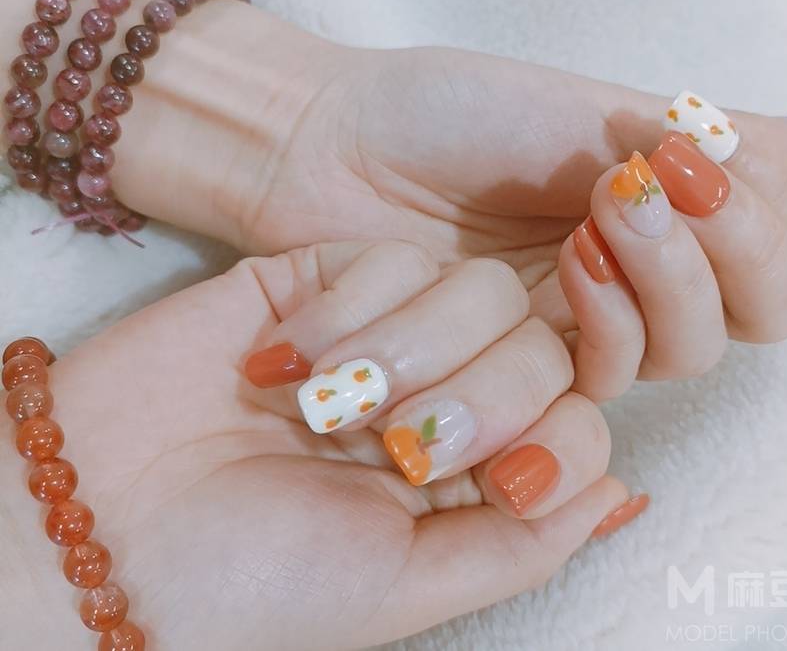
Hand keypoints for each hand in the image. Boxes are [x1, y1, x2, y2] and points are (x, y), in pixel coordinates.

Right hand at [2, 243, 631, 649]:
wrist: (101, 521)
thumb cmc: (248, 580)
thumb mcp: (406, 586)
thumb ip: (527, 541)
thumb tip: (625, 491)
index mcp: (468, 473)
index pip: (578, 414)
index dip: (553, 429)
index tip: (483, 474)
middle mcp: (439, 393)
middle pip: (540, 344)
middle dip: (478, 397)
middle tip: (395, 448)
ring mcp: (387, 331)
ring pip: (479, 290)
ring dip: (408, 355)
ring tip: (325, 411)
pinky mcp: (325, 280)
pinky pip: (393, 259)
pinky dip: (347, 316)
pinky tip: (280, 365)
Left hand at [112, 13, 786, 396]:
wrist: (339, 148)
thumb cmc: (452, 113)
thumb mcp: (588, 106)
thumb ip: (711, 138)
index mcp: (668, 203)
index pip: (783, 240)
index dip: (767, 212)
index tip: (693, 150)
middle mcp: (643, 272)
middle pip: (758, 311)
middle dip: (727, 254)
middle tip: (648, 189)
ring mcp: (592, 321)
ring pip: (691, 351)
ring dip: (665, 286)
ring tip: (595, 221)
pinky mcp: (534, 363)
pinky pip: (609, 379)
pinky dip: (610, 324)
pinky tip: (568, 273)